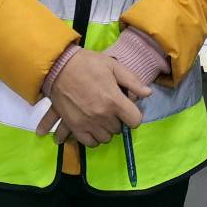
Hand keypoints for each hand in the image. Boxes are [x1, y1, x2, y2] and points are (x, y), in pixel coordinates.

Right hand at [34, 48, 150, 147]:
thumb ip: (132, 81)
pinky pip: (90, 142)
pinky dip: (93, 137)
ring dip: (106, 129)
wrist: (58, 67)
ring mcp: (88, 123)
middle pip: (119, 129)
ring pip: (106, 137)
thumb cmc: (87, 64)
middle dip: (118, 119)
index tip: (127, 108)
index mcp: (114, 100)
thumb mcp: (113, 66)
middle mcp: (102, 115)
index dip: (133, 115)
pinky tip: (92, 127)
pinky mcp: (75, 127)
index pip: (135, 121)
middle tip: (110, 108)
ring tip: (101, 117)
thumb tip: (148, 93)